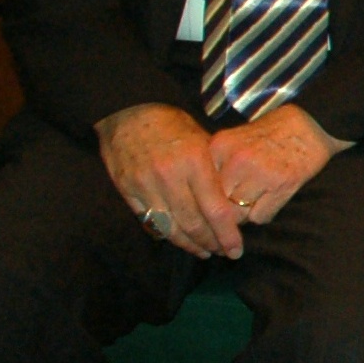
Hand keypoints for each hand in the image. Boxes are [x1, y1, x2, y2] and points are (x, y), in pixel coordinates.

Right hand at [98, 103, 237, 258]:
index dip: (227, 235)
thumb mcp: (202, 139)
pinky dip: (166, 234)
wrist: (128, 110)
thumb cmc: (172, 124)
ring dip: (189, 245)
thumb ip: (215, 171)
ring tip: (204, 251)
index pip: (216, 210)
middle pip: (194, 224)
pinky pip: (149, 221)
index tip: (236, 249)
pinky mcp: (127, 189)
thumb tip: (233, 204)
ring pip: (171, 228)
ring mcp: (146, 184)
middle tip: (223, 253)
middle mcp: (170, 176)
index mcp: (195, 162)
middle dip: (211, 243)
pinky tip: (178, 239)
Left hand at [208, 104, 345, 225]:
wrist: (311, 123)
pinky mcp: (281, 185)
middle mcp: (236, 160)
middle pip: (218, 202)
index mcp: (220, 146)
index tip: (214, 203)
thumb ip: (217, 163)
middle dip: (226, 208)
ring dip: (245, 213)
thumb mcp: (235, 140)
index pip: (200, 185)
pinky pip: (260, 217)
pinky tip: (271, 200)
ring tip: (255, 200)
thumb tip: (205, 199)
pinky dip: (264, 214)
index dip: (207, 197)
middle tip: (237, 204)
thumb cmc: (271, 134)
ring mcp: (259, 173)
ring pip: (238, 214)